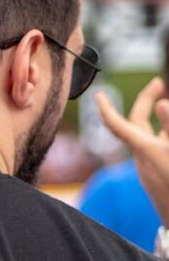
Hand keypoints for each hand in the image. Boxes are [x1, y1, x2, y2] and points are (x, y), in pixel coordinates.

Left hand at [96, 78, 168, 225]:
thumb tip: (163, 103)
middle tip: (159, 83)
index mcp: (143, 151)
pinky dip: (163, 136)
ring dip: (156, 119)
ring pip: (148, 137)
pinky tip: (167, 134)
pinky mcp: (158, 178)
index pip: (117, 125)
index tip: (98, 94)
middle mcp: (142, 159)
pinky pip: (157, 150)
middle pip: (137, 124)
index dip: (106, 109)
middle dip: (146, 101)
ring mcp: (150, 169)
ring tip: (164, 103)